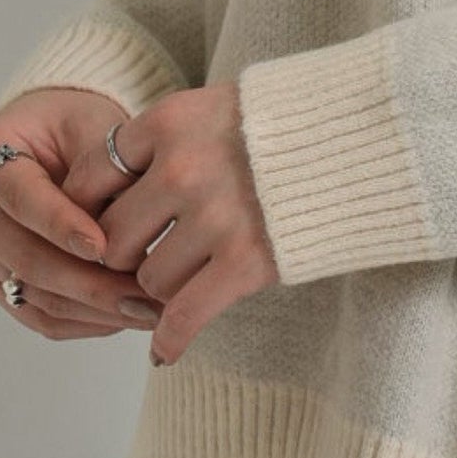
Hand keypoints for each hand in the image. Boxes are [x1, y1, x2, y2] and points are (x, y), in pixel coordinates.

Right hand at [0, 88, 169, 339]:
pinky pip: (37, 314)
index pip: (19, 197)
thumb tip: (128, 234)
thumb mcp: (95, 126)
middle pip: (22, 256)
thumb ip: (106, 170)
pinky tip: (128, 317)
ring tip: (149, 311)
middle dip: (88, 282)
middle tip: (144, 295)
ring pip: (32, 293)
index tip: (105, 247)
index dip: (60, 225)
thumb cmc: (80, 125)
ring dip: (93, 310)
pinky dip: (85, 321)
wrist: (58, 137)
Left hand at [60, 81, 279, 366]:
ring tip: (184, 280)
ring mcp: (215, 216)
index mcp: (170, 121)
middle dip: (124, 254)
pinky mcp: (248, 260)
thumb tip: (114, 179)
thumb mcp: (218, 105)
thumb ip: (167, 138)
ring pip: (147, 278)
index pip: (92, 175)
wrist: (368, 138)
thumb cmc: (293, 121)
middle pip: (113, 236)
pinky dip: (170, 338)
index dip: (88, 207)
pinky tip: (164, 352)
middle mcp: (183, 168)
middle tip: (142, 259)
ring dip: (159, 288)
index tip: (100, 222)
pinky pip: (183, 315)